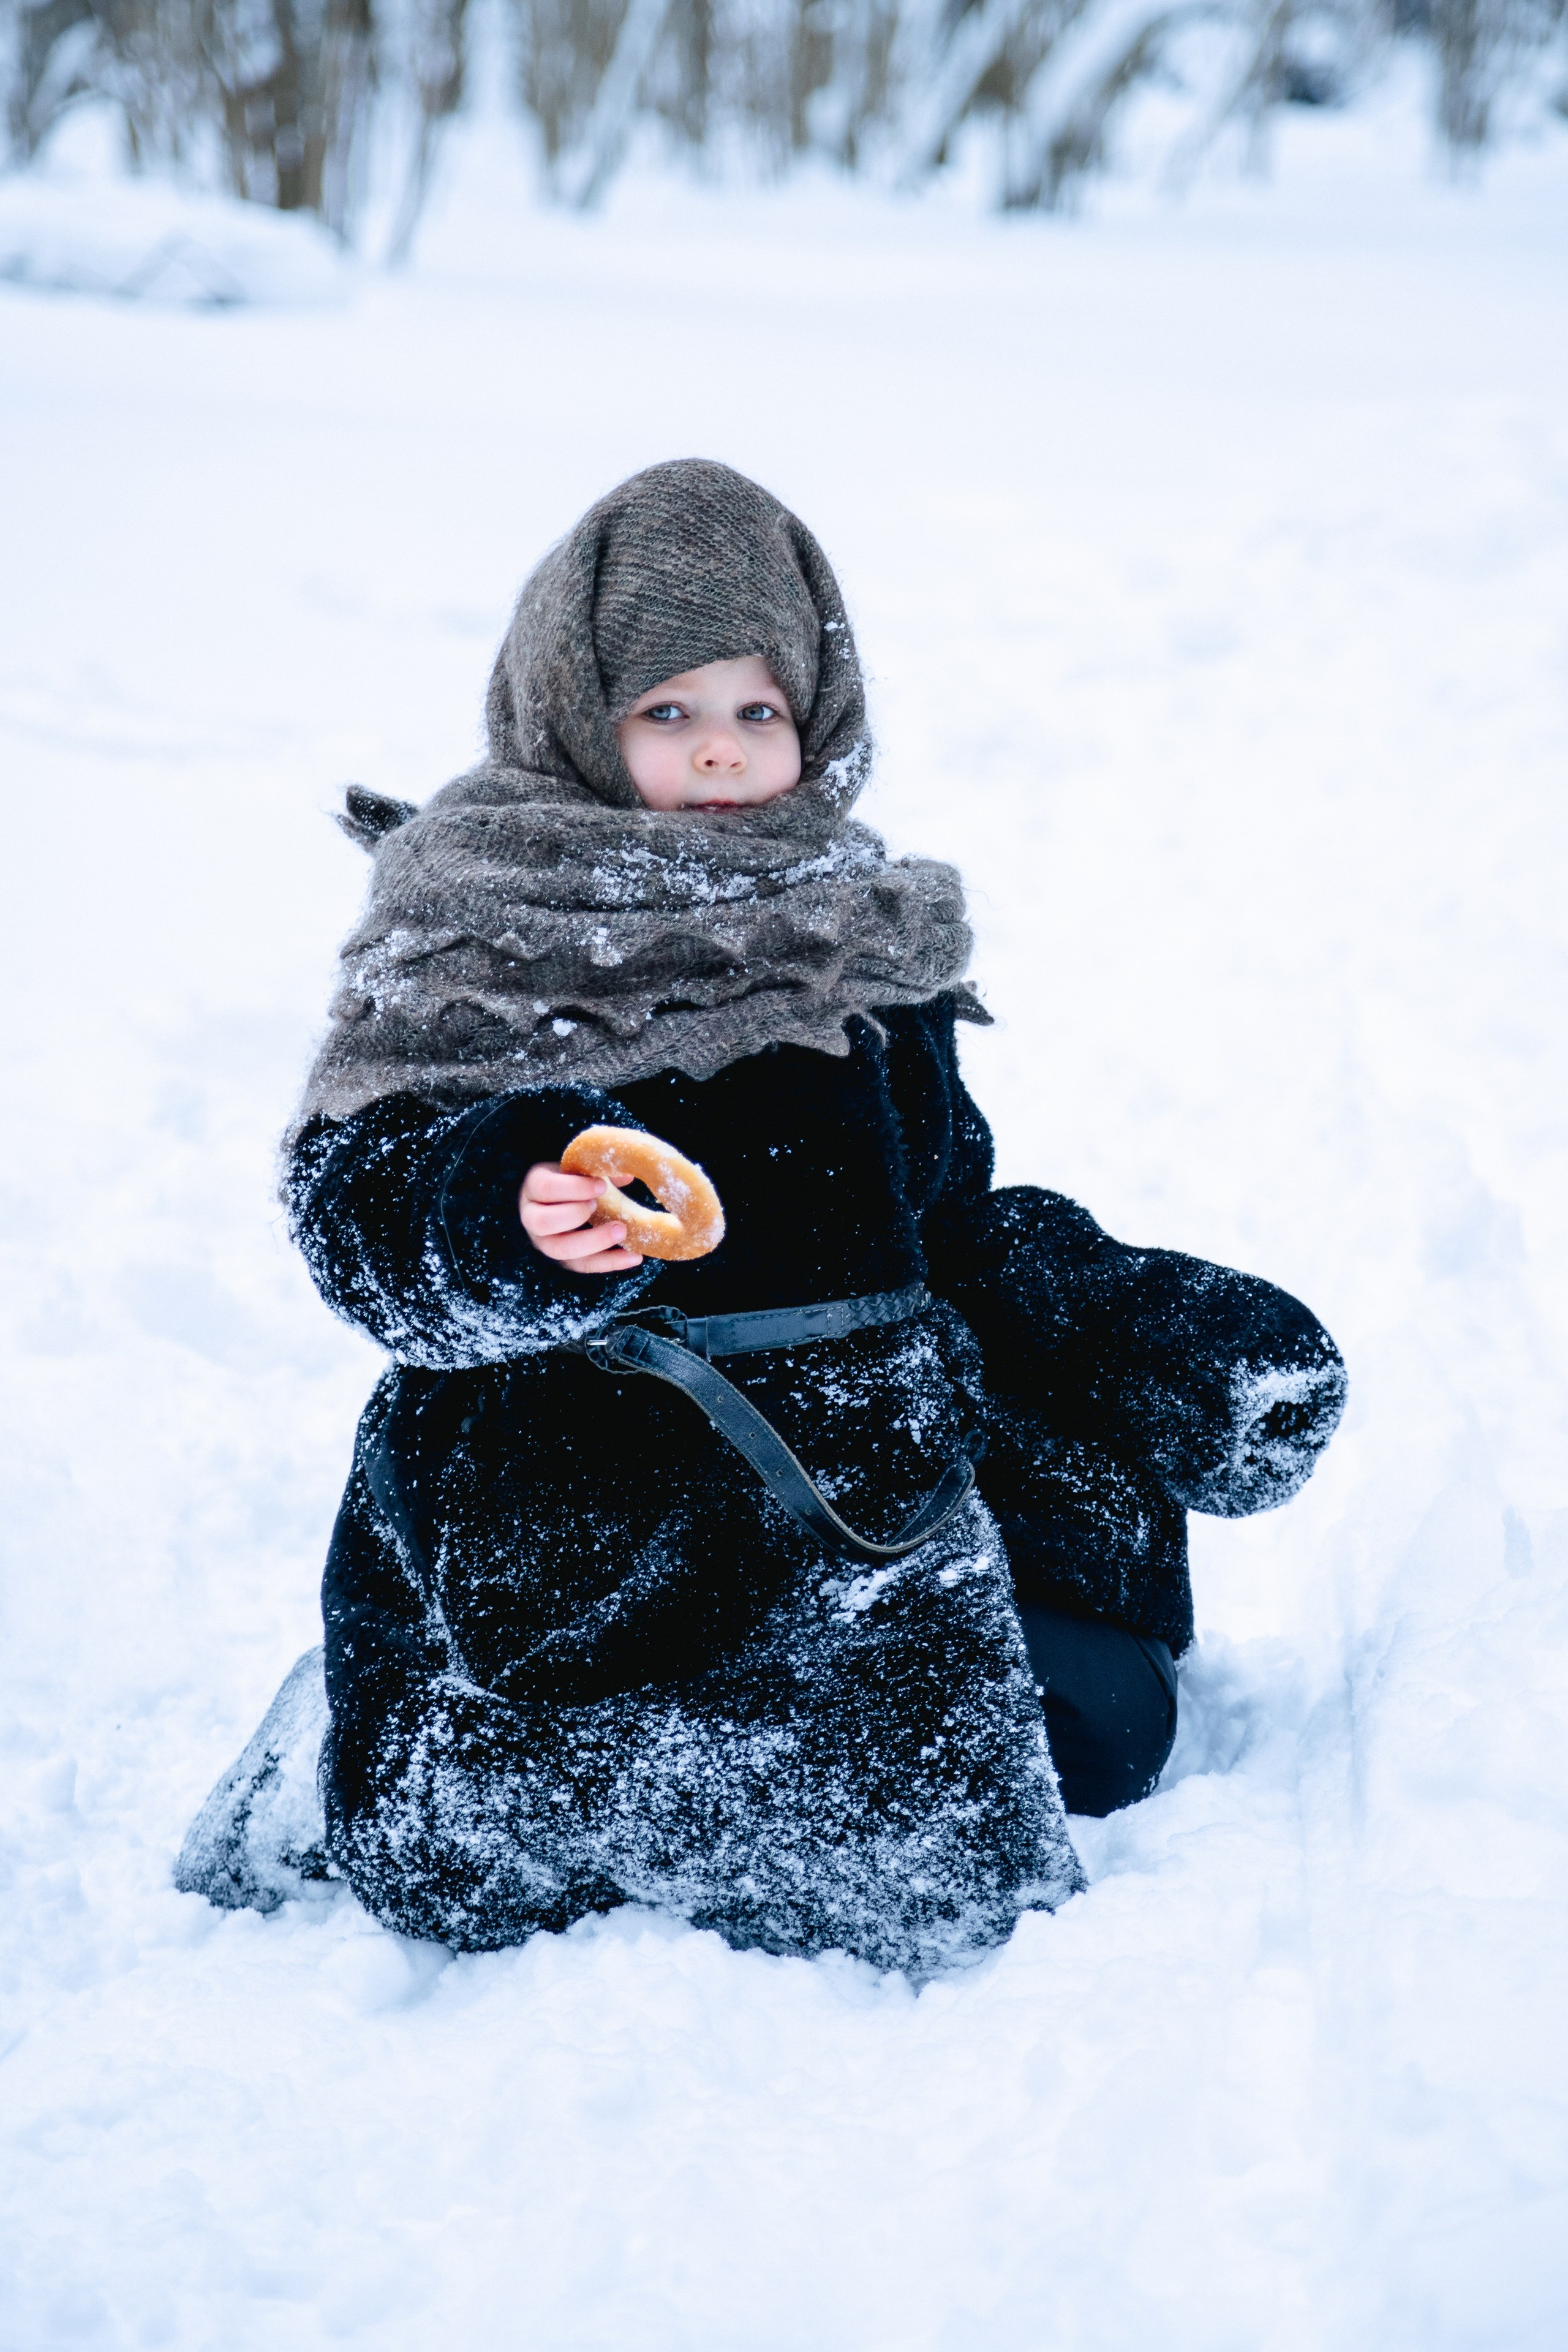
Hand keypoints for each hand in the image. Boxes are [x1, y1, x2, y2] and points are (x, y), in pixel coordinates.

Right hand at [519, 1161, 642, 1273]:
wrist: (567, 1200)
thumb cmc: (574, 1179)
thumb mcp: (580, 1168)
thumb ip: (600, 1169)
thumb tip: (625, 1175)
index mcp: (535, 1186)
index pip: (545, 1188)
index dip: (574, 1188)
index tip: (601, 1186)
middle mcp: (532, 1217)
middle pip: (543, 1222)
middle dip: (574, 1215)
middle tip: (598, 1206)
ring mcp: (545, 1242)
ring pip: (560, 1250)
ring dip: (594, 1242)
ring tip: (621, 1231)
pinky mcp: (564, 1259)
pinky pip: (583, 1265)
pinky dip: (610, 1262)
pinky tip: (634, 1256)